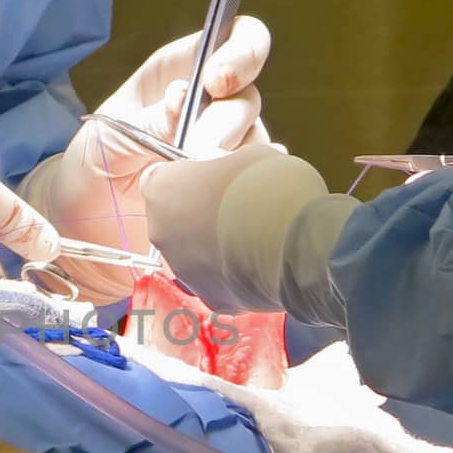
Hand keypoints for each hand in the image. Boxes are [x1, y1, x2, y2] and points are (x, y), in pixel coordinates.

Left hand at [21, 17, 272, 302]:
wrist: (87, 223)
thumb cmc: (93, 165)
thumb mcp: (110, 136)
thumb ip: (149, 118)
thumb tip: (184, 100)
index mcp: (181, 72)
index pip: (234, 39)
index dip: (240, 53)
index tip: (216, 83)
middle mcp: (212, 105)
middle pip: (248, 99)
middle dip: (224, 125)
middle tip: (194, 152)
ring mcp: (226, 147)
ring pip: (256, 143)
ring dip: (229, 164)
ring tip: (190, 186)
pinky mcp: (230, 188)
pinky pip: (255, 184)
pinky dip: (243, 192)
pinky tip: (222, 203)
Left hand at [142, 143, 330, 314]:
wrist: (292, 236)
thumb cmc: (266, 185)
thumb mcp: (244, 155)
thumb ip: (226, 165)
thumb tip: (241, 168)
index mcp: (161, 189)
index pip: (160, 180)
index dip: (187, 178)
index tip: (209, 179)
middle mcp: (162, 232)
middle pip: (176, 220)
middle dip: (200, 214)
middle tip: (234, 207)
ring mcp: (183, 269)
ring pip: (196, 254)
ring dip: (216, 245)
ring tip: (253, 236)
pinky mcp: (210, 297)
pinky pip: (219, 281)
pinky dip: (235, 274)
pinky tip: (260, 262)